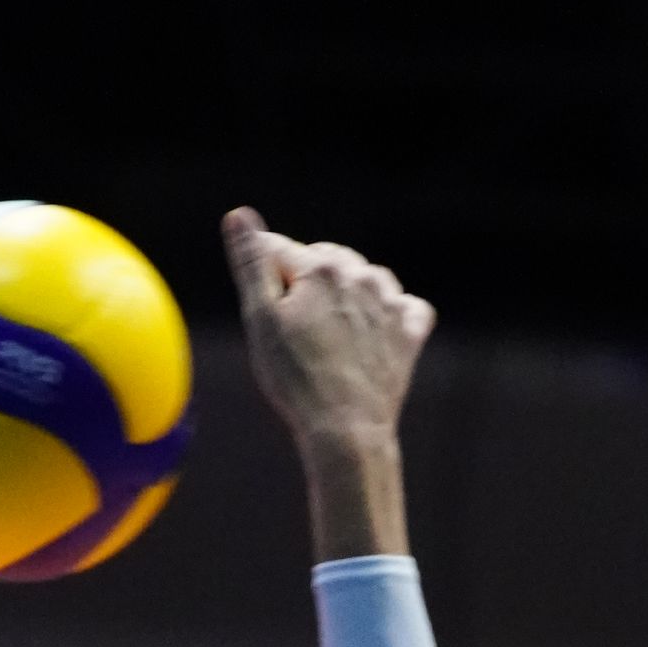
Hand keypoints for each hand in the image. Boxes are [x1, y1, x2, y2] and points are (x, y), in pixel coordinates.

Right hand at [222, 206, 433, 451]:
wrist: (348, 430)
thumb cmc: (297, 379)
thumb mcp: (261, 320)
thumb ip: (252, 263)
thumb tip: (239, 215)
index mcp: (321, 268)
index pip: (280, 252)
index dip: (264, 281)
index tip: (264, 316)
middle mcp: (360, 275)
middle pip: (323, 262)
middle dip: (306, 285)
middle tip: (296, 334)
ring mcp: (390, 303)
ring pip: (364, 279)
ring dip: (347, 295)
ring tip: (331, 335)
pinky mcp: (409, 333)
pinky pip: (404, 307)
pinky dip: (390, 314)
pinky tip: (374, 334)